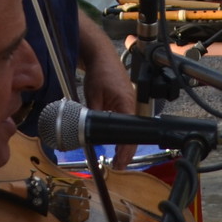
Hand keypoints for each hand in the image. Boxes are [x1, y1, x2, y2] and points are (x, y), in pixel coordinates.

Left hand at [77, 18, 138, 166]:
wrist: (102, 56)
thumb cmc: (100, 72)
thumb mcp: (93, 96)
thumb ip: (93, 115)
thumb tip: (89, 134)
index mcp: (127, 104)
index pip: (130, 133)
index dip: (126, 151)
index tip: (120, 163)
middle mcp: (132, 105)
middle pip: (132, 134)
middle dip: (125, 151)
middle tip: (117, 165)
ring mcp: (130, 104)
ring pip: (128, 128)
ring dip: (123, 142)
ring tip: (117, 158)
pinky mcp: (125, 103)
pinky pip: (125, 121)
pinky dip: (120, 132)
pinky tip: (114, 141)